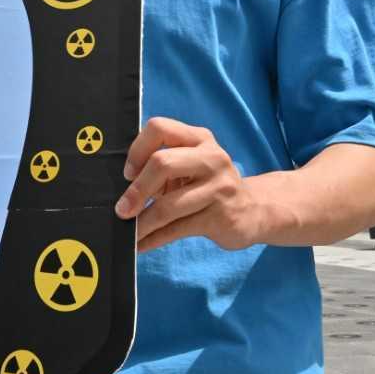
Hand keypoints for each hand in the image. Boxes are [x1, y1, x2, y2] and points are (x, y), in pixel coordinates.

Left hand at [118, 117, 262, 252]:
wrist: (254, 210)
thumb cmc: (208, 185)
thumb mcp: (191, 164)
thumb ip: (162, 166)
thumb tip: (121, 190)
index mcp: (199, 138)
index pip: (159, 128)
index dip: (137, 150)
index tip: (128, 173)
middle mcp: (211, 157)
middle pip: (162, 163)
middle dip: (137, 190)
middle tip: (122, 209)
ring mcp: (219, 187)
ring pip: (169, 205)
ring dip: (142, 223)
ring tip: (129, 233)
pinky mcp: (220, 216)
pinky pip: (178, 228)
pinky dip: (154, 239)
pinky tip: (140, 245)